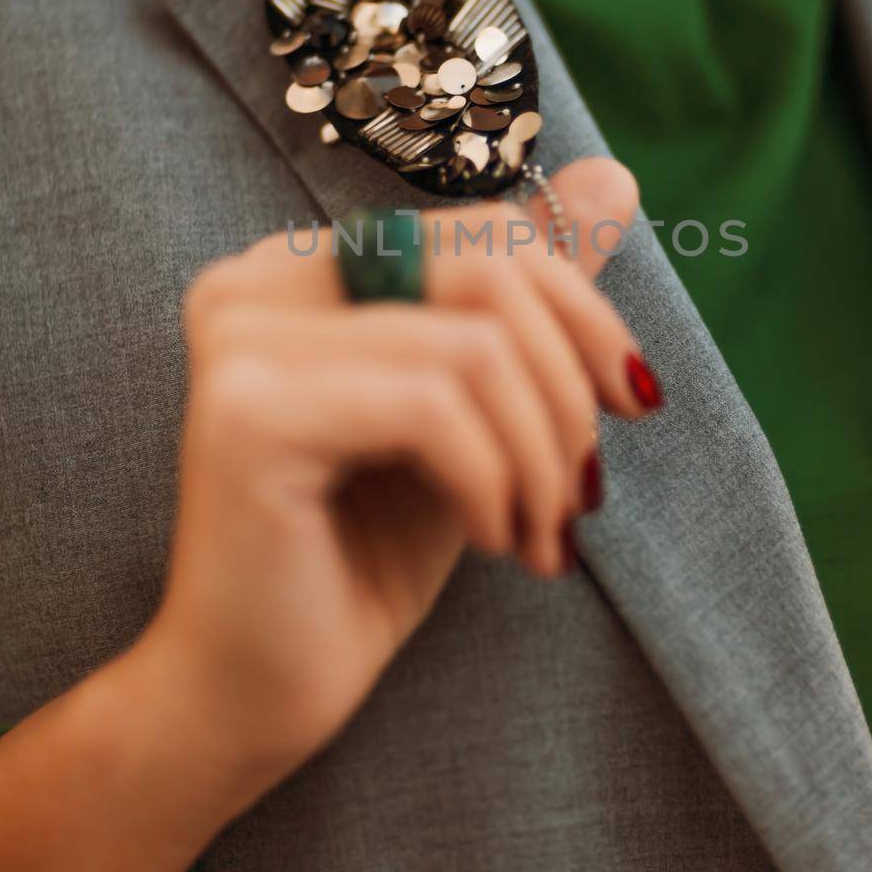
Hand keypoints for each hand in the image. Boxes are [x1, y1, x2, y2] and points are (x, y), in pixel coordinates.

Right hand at [149, 155, 651, 795]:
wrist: (259, 692)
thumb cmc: (364, 552)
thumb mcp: (473, 412)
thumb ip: (529, 297)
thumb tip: (613, 179)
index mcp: (300, 269)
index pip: (482, 233)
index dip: (582, 311)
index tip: (631, 403)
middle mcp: (256, 281)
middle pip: (488, 267)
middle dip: (570, 385)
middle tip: (585, 489)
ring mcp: (240, 338)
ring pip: (476, 346)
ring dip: (542, 454)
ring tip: (542, 533)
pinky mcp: (248, 411)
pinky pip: (436, 406)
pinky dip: (496, 481)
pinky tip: (498, 541)